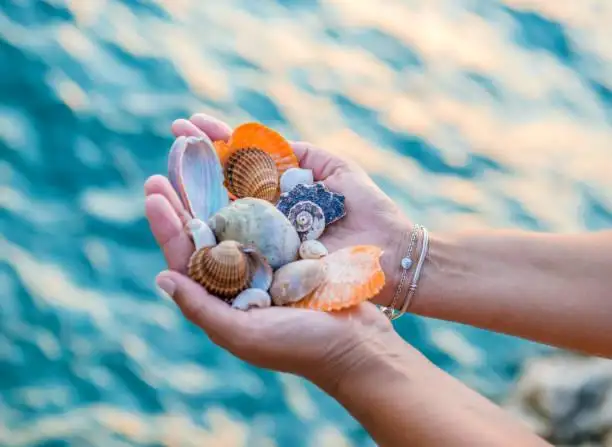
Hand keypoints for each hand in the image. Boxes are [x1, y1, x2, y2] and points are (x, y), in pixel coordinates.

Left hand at [144, 114, 409, 383]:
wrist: (358, 344)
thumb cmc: (302, 346)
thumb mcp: (245, 333)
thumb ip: (202, 308)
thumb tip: (160, 277)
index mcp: (222, 298)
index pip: (186, 257)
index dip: (168, 225)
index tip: (154, 192)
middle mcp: (240, 278)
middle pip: (206, 233)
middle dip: (185, 200)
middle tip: (166, 167)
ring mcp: (266, 262)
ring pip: (234, 220)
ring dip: (215, 191)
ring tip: (199, 161)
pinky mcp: (292, 252)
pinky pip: (267, 219)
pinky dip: (254, 194)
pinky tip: (244, 172)